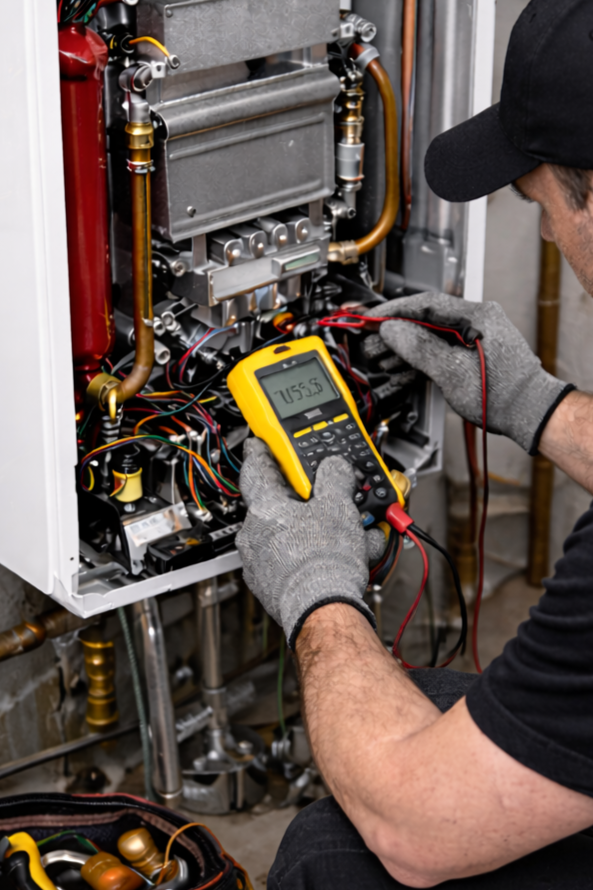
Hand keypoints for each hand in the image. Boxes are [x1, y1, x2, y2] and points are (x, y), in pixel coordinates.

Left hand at [235, 438, 383, 648]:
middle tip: (331, 498)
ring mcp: (261, 565)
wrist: (323, 611)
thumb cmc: (322, 563)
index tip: (261, 445)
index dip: (261, 452)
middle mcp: (254, 536)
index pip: (256, 470)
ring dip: (320, 532)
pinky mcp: (274, 589)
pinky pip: (295, 562)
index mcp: (264, 509)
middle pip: (280, 507)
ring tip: (353, 536)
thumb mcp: (338, 505)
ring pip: (292, 536)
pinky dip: (317, 557)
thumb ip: (335, 478)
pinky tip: (346, 559)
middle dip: (309, 502)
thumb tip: (335, 468)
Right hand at [367, 293, 573, 453]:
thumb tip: (392, 330)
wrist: (529, 414)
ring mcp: (476, 336)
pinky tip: (401, 368)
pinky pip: (440, 349)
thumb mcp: (452, 372)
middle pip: (425, 320)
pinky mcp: (473, 353)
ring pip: (430, 336)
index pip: (426, 303)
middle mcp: (478, 320)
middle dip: (395, 333)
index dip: (394, 311)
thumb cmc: (503, 395)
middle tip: (371, 342)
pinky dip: (420, 358)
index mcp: (477, 315)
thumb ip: (419, 348)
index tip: (372, 318)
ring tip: (380, 358)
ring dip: (405, 348)